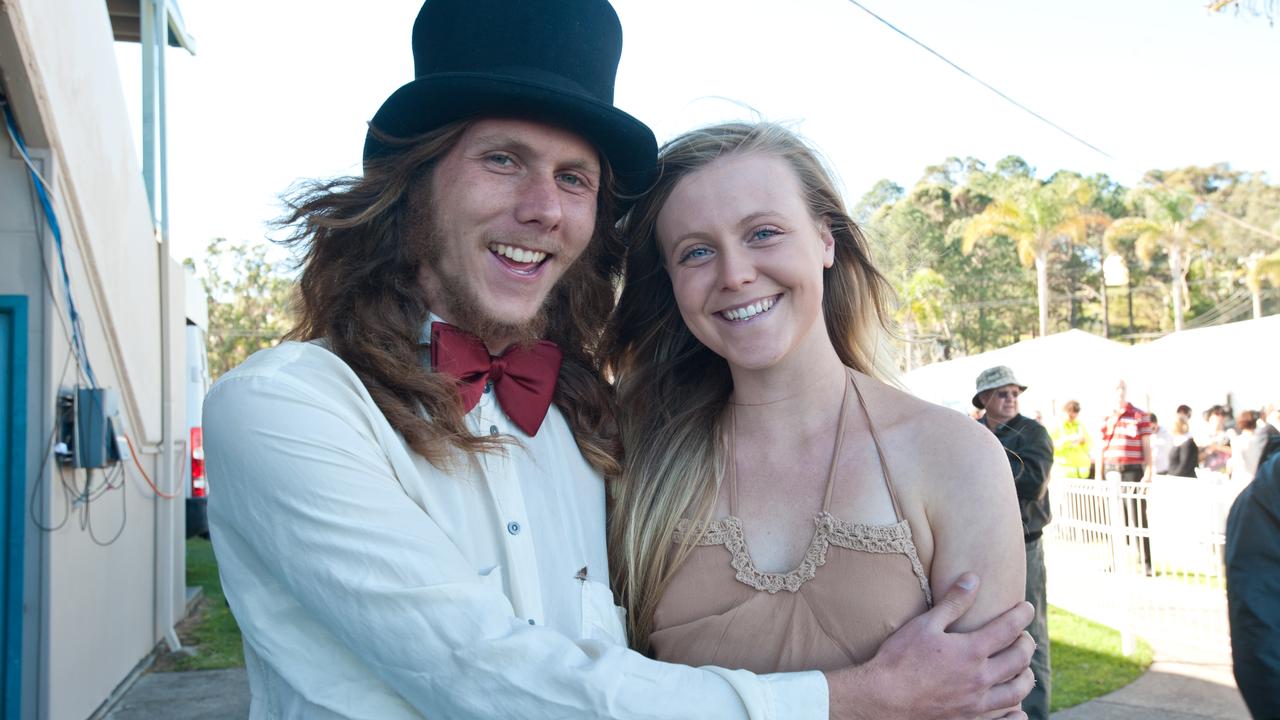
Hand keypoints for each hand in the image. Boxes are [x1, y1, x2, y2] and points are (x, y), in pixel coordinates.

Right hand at [825, 573, 1034, 719]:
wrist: (883, 697)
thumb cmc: (900, 658)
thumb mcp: (925, 624)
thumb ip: (953, 602)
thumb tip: (973, 579)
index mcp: (971, 651)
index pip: (1008, 628)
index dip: (1022, 615)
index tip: (1027, 608)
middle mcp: (980, 678)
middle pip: (1018, 659)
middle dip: (1026, 644)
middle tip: (1024, 637)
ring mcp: (975, 702)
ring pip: (1017, 691)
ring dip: (1026, 677)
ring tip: (1024, 668)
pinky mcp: (967, 719)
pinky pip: (1003, 719)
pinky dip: (1015, 714)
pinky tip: (1017, 710)